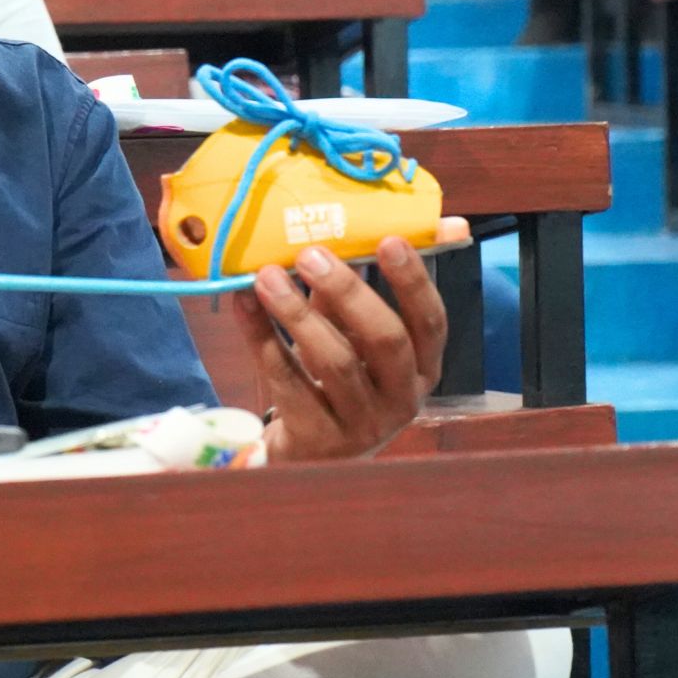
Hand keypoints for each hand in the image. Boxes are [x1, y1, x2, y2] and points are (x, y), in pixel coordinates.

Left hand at [234, 238, 447, 463]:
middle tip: (310, 254)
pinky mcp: (317, 438)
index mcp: (423, 369)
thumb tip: (418, 224)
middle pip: (385, 341)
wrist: (310, 453)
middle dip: (348, 292)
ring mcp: (362, 425)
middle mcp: (401, 399)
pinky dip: (261, 338)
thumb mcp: (359, 336)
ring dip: (297, 312)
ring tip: (266, 276)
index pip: (432, 323)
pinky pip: (287, 380)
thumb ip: (371, 287)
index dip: (413, 282)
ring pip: (334, 362)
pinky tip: (245, 305)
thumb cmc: (341, 382)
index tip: (388, 239)